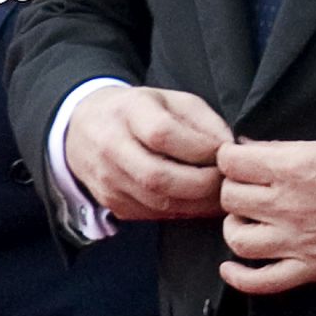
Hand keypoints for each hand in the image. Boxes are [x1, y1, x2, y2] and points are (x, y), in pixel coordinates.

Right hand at [65, 86, 232, 220]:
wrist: (85, 128)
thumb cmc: (139, 111)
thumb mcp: (171, 100)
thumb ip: (204, 120)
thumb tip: (231, 149)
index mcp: (128, 112)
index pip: (163, 135)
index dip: (199, 148)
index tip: (222, 152)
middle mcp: (111, 147)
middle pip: (159, 177)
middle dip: (202, 184)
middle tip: (227, 182)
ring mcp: (108, 180)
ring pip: (157, 203)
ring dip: (197, 204)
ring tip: (218, 195)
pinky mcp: (112, 204)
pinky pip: (153, 215)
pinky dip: (181, 212)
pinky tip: (197, 202)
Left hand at [217, 138, 315, 294]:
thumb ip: (282, 149)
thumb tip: (249, 148)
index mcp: (294, 167)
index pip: (231, 162)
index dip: (230, 156)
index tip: (237, 158)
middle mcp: (289, 205)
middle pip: (229, 197)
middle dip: (233, 187)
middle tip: (248, 185)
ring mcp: (298, 241)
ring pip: (236, 238)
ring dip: (235, 224)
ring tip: (248, 217)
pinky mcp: (310, 268)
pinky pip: (262, 281)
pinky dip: (239, 277)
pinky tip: (232, 266)